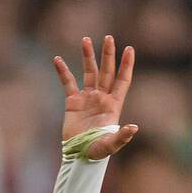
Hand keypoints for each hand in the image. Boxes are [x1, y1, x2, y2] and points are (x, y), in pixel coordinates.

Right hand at [52, 35, 138, 159]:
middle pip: (106, 71)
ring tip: (86, 39)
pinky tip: (57, 59)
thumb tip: (134, 128)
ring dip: (87, 56)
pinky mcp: (72, 102)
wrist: (79, 155)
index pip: (122, 80)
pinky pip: (68, 82)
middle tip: (109, 37)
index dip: (126, 65)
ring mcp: (87, 98)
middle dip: (108, 54)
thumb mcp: (111, 144)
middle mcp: (102, 97)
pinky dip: (63, 71)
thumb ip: (122, 136)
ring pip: (89, 72)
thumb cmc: (97, 151)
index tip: (129, 49)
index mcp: (113, 104)